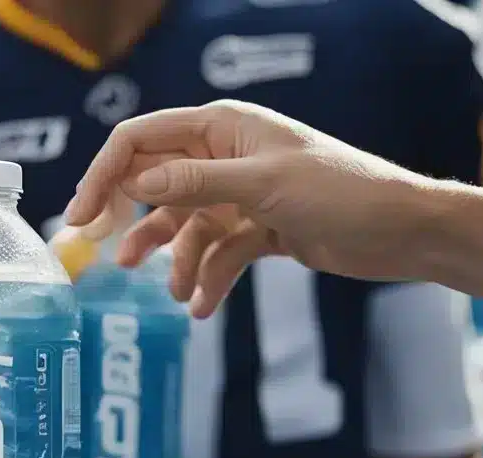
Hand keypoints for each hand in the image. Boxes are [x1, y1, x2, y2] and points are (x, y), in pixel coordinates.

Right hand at [65, 100, 420, 317]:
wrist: (401, 232)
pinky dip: (209, 278)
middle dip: (135, 223)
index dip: (104, 176)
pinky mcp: (260, 230)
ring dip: (176, 261)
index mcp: (222, 127)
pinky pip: (218, 254)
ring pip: (187, 227)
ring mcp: (242, 195)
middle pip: (157, 185)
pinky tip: (202, 305)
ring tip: (173, 293)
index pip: (142, 141)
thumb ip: (196, 182)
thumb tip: (136, 182)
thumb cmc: (343, 192)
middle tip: (113, 260)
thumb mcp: (264, 185)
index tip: (80, 221)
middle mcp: (226, 156)